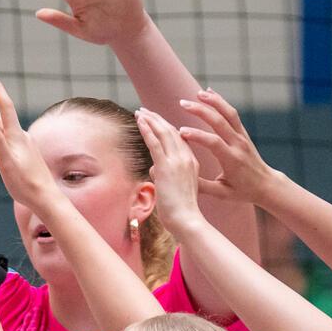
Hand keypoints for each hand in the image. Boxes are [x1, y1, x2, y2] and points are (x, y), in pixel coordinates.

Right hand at [0, 72, 57, 209]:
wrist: (45, 198)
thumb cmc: (25, 183)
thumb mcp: (6, 163)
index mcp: (16, 136)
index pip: (5, 106)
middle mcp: (21, 138)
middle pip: (1, 118)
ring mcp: (24, 147)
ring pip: (2, 133)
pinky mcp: (24, 156)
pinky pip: (6, 144)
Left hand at [134, 107, 203, 226]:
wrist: (186, 220)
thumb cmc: (180, 211)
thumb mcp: (173, 189)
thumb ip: (164, 176)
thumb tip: (153, 170)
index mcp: (192, 162)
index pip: (178, 139)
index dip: (166, 127)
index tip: (156, 120)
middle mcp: (186, 158)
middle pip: (171, 131)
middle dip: (157, 118)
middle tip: (145, 110)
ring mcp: (177, 161)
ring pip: (163, 133)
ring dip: (150, 120)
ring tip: (140, 111)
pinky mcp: (166, 166)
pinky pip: (155, 142)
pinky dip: (147, 129)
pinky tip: (140, 121)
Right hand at [174, 89, 282, 202]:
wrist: (266, 185)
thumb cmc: (243, 191)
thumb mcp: (222, 193)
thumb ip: (203, 186)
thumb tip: (182, 180)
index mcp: (232, 160)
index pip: (214, 143)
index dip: (197, 136)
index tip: (180, 131)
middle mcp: (238, 145)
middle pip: (220, 122)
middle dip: (201, 110)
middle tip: (183, 103)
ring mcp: (242, 137)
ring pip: (228, 113)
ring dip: (213, 101)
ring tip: (197, 93)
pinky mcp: (243, 133)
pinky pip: (232, 114)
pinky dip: (220, 102)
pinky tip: (209, 92)